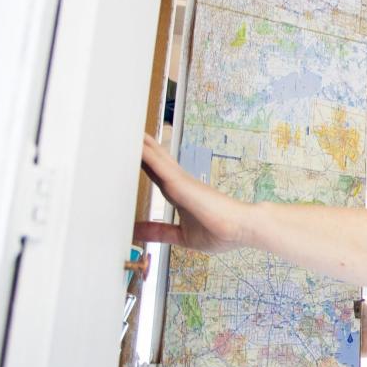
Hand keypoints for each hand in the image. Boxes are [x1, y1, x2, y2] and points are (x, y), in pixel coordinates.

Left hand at [133, 133, 250, 253]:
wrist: (242, 228)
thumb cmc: (221, 232)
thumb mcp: (181, 236)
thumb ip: (160, 232)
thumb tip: (138, 233)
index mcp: (180, 195)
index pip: (157, 176)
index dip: (144, 164)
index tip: (129, 155)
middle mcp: (179, 184)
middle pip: (155, 161)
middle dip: (141, 148)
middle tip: (124, 133)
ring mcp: (180, 181)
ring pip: (155, 158)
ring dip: (141, 145)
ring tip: (125, 130)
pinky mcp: (180, 182)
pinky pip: (158, 166)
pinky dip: (145, 155)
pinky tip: (135, 145)